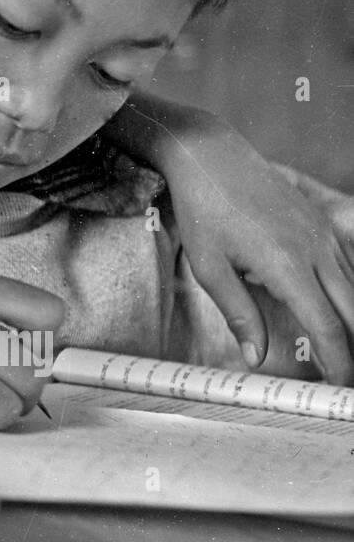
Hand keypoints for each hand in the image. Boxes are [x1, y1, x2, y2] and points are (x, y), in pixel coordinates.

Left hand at [159, 121, 353, 384]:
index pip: (327, 326)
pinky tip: (338, 309)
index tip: (338, 386)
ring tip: (344, 349)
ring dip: (352, 320)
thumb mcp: (209, 267)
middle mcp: (315, 250)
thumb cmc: (203, 210)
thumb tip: (257, 358)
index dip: (338, 362)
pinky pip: (347, 265)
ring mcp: (322, 234)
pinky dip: (348, 293)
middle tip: (345, 377)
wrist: (210, 155)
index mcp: (287, 266)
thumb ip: (239, 313)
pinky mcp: (321, 223)